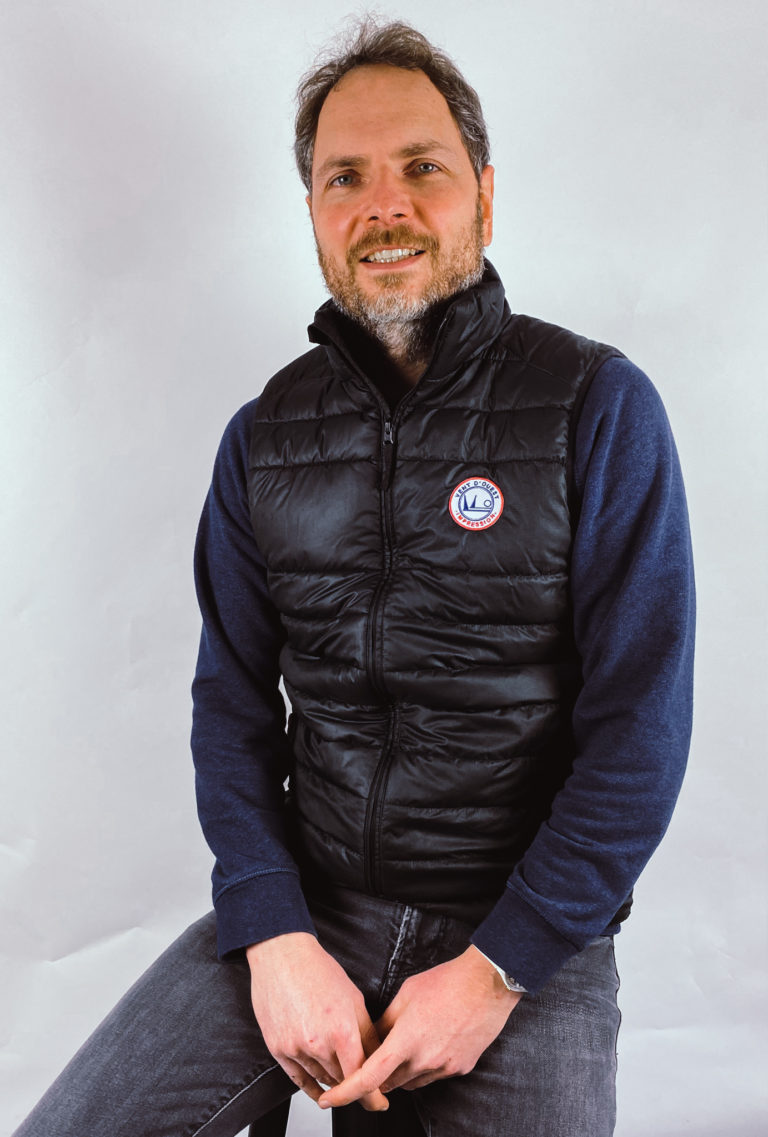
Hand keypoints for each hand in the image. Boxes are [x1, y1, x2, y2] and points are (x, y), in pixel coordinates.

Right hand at [246, 932, 388, 1110]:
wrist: (282, 956)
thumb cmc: (318, 971)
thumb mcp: (354, 999)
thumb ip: (368, 1034)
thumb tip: (379, 1059)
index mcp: (343, 1030)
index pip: (363, 1077)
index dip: (374, 1095)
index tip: (379, 1102)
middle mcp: (318, 1044)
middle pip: (342, 1081)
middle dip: (355, 1084)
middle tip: (364, 1083)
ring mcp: (296, 1048)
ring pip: (322, 1081)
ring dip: (334, 1082)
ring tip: (341, 1071)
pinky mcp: (278, 1049)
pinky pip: (298, 1079)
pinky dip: (311, 1087)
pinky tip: (319, 1090)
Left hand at [318, 945, 520, 1106]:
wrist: (488, 984)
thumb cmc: (446, 982)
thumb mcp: (406, 993)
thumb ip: (385, 1021)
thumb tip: (372, 1039)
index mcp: (405, 1040)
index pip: (368, 1078)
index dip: (345, 1092)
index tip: (330, 1099)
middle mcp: (424, 1060)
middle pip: (388, 1083)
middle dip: (378, 1074)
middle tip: (380, 1051)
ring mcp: (444, 1068)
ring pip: (411, 1082)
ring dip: (403, 1071)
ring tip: (413, 1038)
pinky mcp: (460, 1069)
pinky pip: (433, 1075)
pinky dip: (426, 1066)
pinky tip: (433, 1040)